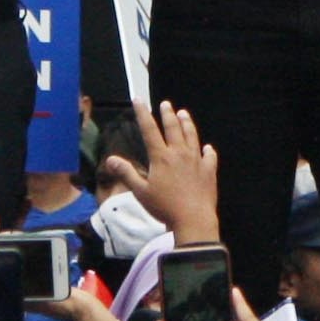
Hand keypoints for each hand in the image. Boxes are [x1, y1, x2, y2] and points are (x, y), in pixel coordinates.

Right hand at [133, 101, 220, 244]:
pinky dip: (208, 150)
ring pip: (192, 136)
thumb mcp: (140, 192)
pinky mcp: (209, 171)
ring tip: (184, 114)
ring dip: (187, 124)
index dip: (143, 114)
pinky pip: (209, 157)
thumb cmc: (164, 207)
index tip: (139, 101)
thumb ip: (126, 173)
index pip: (149, 130)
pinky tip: (207, 148)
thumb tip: (110, 159)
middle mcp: (179, 154)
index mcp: (161, 157)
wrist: (193, 219)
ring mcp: (196, 161)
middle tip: (166, 104)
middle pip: (173, 128)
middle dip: (168, 114)